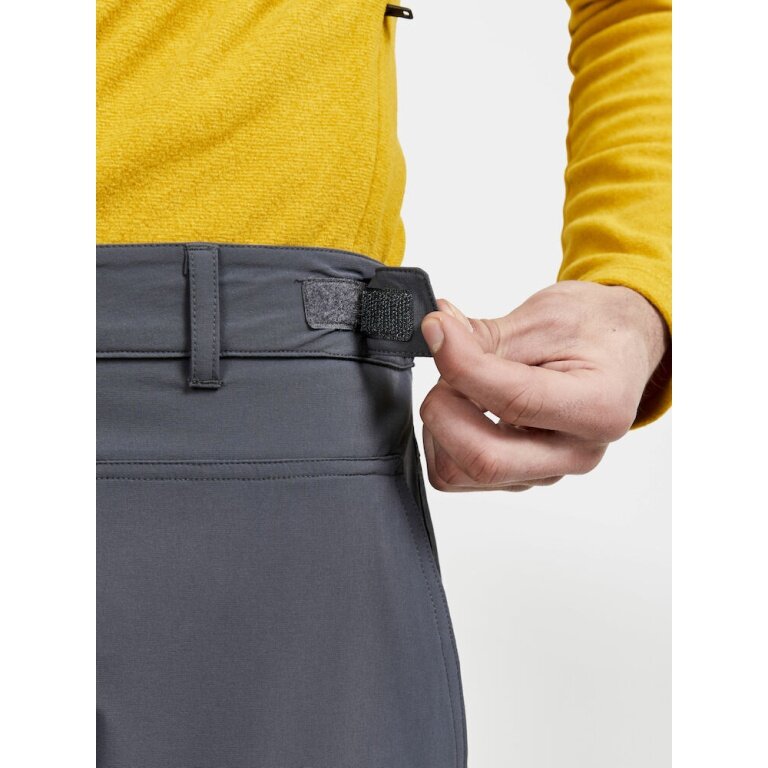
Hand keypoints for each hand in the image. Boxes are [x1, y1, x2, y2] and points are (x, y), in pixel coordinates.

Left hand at [418, 280, 669, 491]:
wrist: (618, 346)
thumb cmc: (592, 330)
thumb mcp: (544, 318)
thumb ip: (483, 335)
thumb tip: (436, 334)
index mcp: (597, 407)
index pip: (512, 400)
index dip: (460, 364)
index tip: (437, 330)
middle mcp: (576, 452)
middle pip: (483, 460)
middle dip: (444, 411)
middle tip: (444, 370)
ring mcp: (547, 471)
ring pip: (460, 474)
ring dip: (440, 427)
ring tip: (459, 386)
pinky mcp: (521, 477)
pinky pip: (459, 475)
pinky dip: (444, 440)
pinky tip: (465, 406)